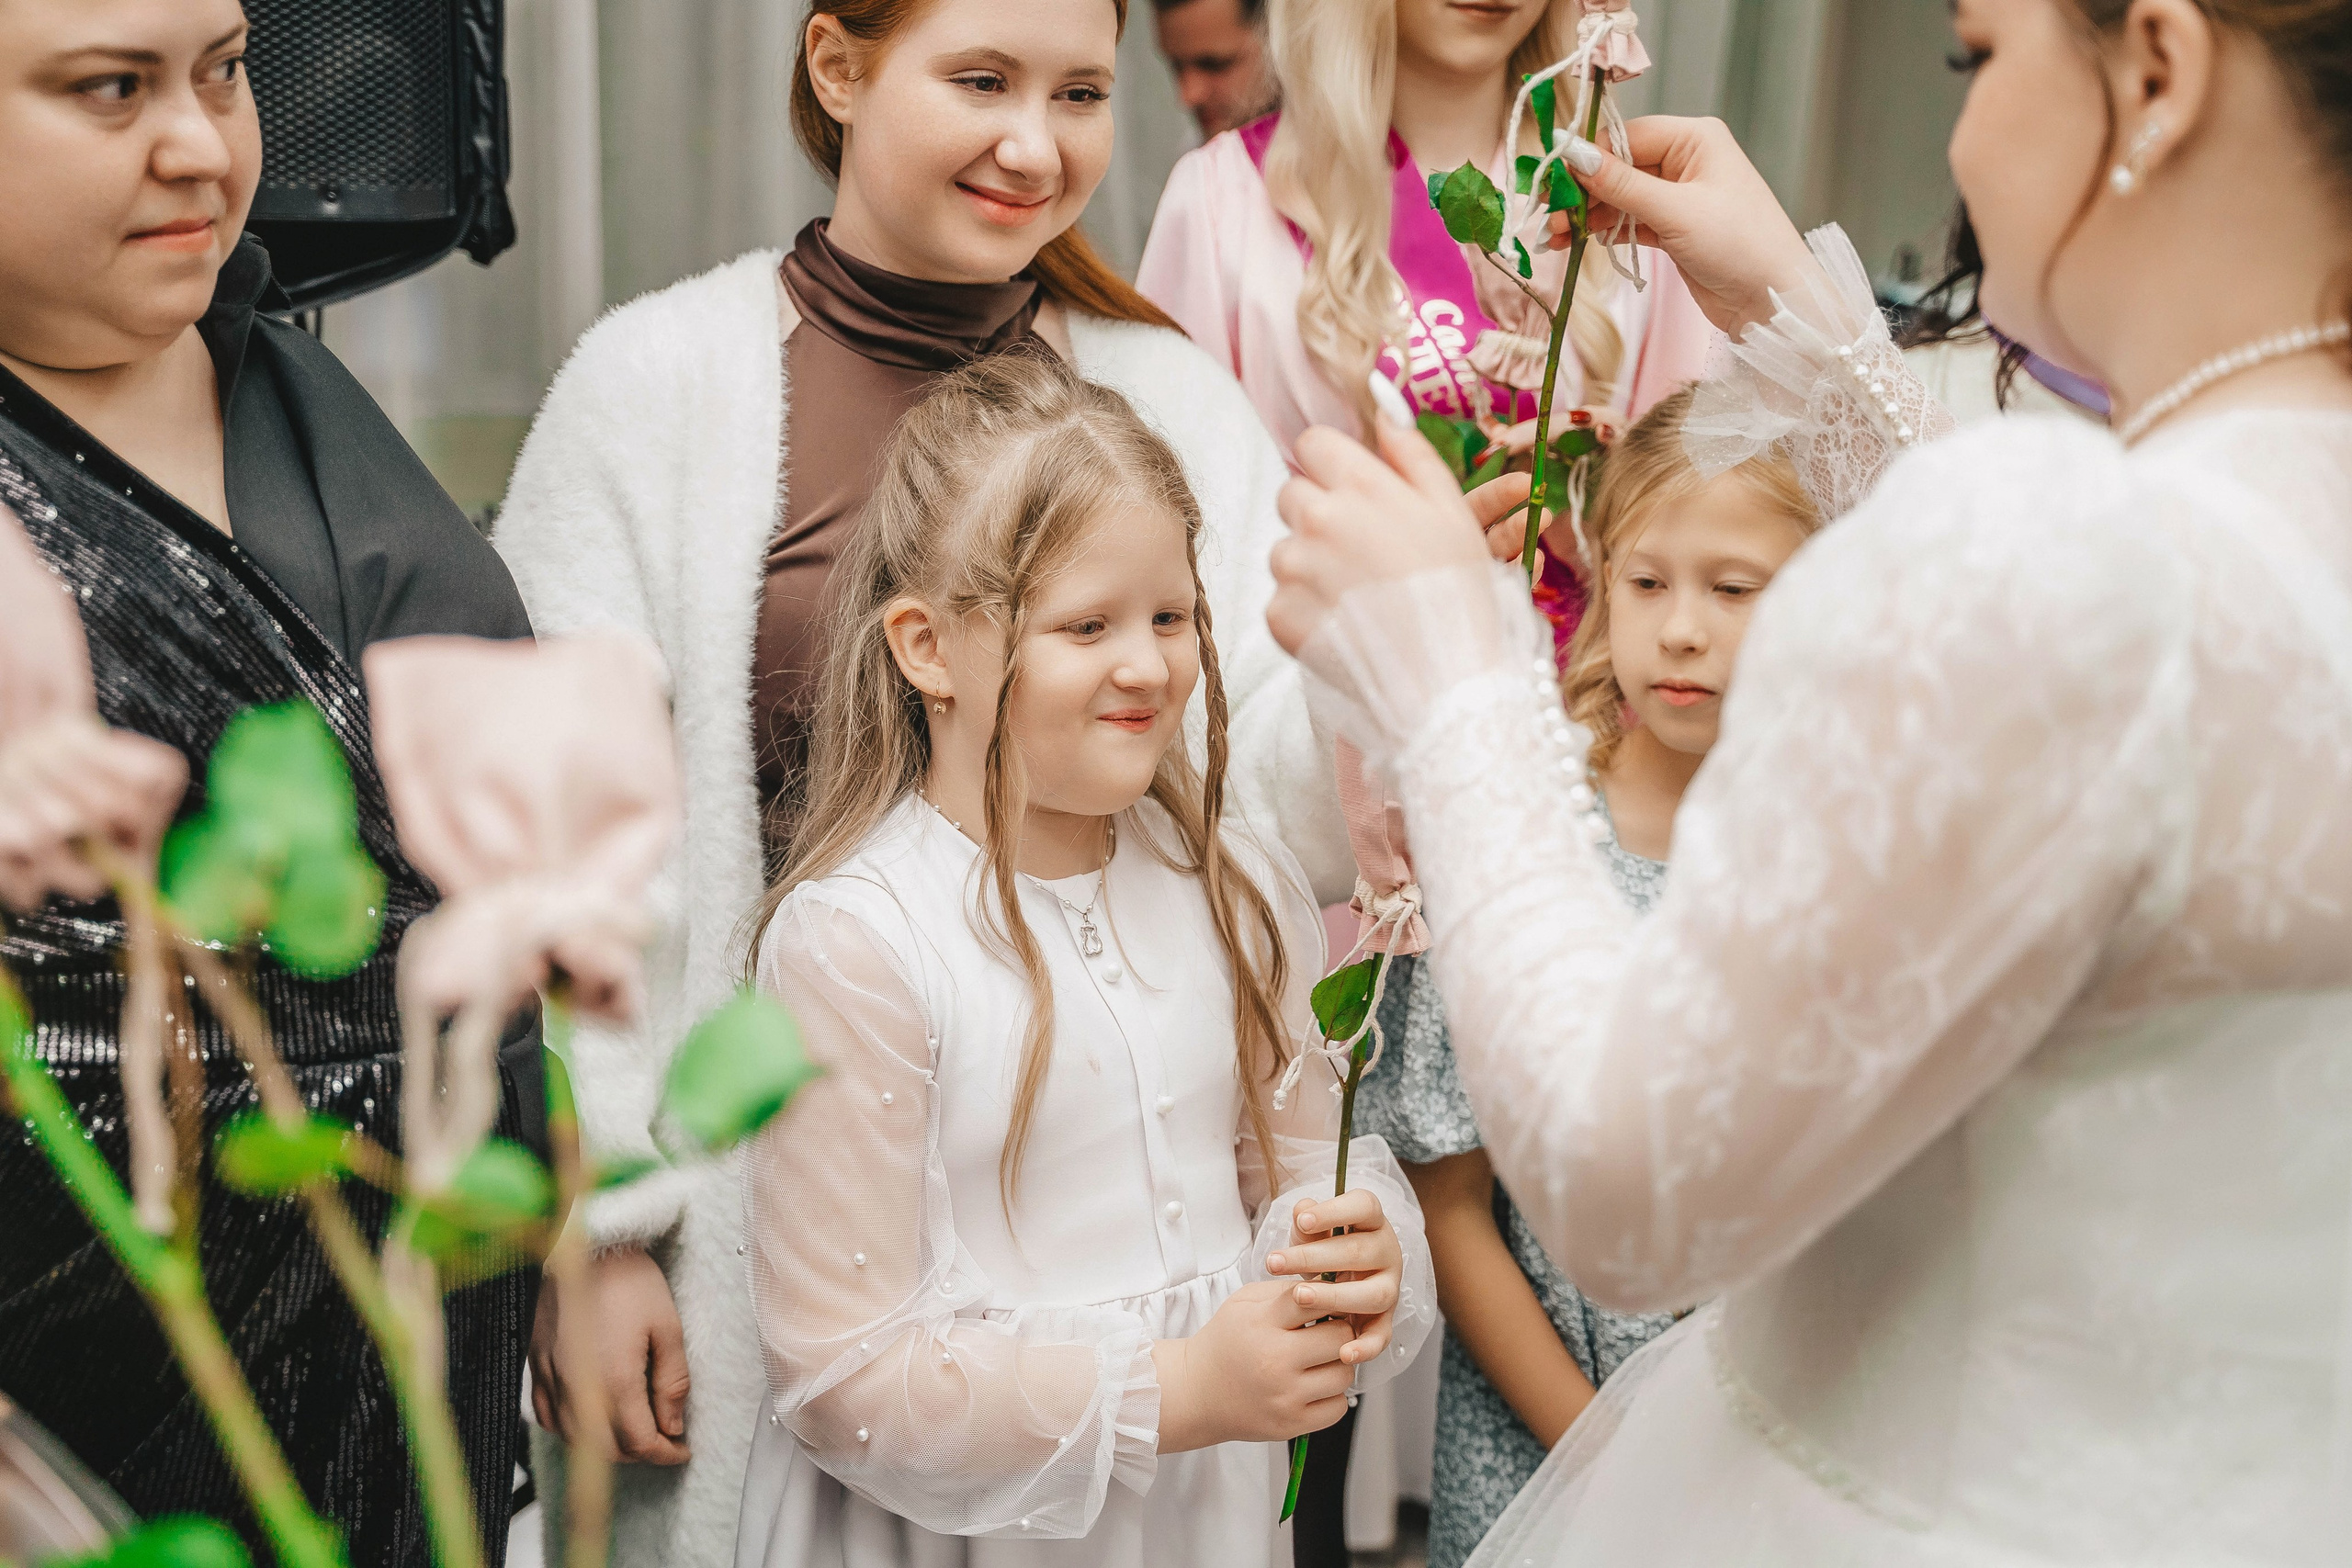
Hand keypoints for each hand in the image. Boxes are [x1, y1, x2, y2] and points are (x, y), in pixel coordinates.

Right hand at [530, 1245, 691, 1464]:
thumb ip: (672, 1382)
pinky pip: (547, 1415)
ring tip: (632, 1430)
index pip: (640, 1442)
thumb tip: (673, 1424)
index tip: (681, 1449)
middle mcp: (577, 1388)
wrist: (585, 1245)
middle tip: (664, 1440)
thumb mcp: (667, 1328)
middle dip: (639, 1453)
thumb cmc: (628, 1279)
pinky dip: (570, 1428)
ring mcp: (551, 1378)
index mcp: (614, 1381)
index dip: (666, 1453)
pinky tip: (589, 1418)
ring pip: (575, 1439)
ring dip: (605, 1446)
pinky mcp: (536, 1365)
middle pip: (606, 1450)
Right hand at [1153, 1281, 1354, 1451]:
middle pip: (1340, 1337)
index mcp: (1261, 1323)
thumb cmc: (1225, 1342)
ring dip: (1338, 1365)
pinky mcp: (1291, 1425)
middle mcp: (1274, 1361)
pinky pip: (1338, 1407)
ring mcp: (1284, 1397)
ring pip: (1344, 1374)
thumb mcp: (1244, 1302)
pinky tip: (1314, 1387)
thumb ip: (1285, 1290)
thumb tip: (1330, 1288)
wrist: (1196, 1393)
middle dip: (1339, 1331)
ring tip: (1319, 1361)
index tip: (1325, 1304)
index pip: (1314, 1299)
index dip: (1327, 1298)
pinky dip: (1332, 1396)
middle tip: (1326, 1333)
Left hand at [1266, 417, 1493, 654]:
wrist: (1446, 678)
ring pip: (1285, 551)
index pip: (1312, 444)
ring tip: (1358, 600)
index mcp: (1360, 484)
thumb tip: (1385, 416)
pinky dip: (1306, 613)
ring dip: (1311, 567)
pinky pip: (1282, 601)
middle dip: (1319, 516)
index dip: (1331, 467)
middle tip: (1361, 554)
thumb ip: (1413, 456)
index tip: (1351, 492)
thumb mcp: (1452, 511)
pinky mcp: (1280, 614)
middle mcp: (1318, 517)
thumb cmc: (1458, 592)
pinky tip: (1345, 628)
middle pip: (1292, 495)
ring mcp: (1293, 567)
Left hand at [1266, 1187, 1405, 1368]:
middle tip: (1275, 1262)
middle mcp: (1387, 1253)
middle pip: (1360, 1251)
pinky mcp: (1385, 1320)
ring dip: (1335, 1296)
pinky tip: (1343, 1353)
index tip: (1302, 1221)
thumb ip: (1307, 1222)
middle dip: (1314, 1257)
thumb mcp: (1310, 1234)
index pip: (1365, 1206)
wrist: (1335, 1284)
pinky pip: (1381, 1336)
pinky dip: (1365, 1347)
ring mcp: (1389, 1287)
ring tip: (1299, 1296)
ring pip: (1374, 1294)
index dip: (1336, 1212)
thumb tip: (1302, 1211)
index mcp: (1372, 1223)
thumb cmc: (1321, 1252)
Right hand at [1542, 117, 1818, 336]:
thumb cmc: (1741, 246)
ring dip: (1587, 216)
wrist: (1774, 302)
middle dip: (1581, 192)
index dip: (1587, 158)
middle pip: (1618, 167)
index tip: (1550, 181)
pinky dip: (1604, 231)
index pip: (1626, 136)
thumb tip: (1573, 153)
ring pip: (1619, 197)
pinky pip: (1629, 221)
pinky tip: (1577, 243)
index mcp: (1695, 138)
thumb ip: (1622, 185)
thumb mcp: (1676, 212)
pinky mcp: (1674, 228)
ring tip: (1556, 239)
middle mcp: (1687, 159)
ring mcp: (1679, 195)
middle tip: (1548, 217)